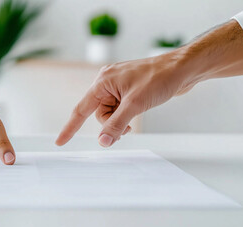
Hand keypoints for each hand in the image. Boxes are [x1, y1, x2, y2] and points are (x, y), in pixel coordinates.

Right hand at [56, 51, 192, 146]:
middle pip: (99, 114)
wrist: (182, 69)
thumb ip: (116, 125)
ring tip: (136, 115)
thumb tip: (103, 141)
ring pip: (111, 114)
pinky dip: (126, 115)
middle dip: (112, 124)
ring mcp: (118, 86)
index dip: (70, 127)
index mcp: (102, 82)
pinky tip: (138, 110)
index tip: (60, 141)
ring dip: (121, 121)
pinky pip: (120, 109)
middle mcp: (107, 83)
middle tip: (128, 126)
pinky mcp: (128, 90)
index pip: (81, 109)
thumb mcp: (135, 105)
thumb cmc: (159, 78)